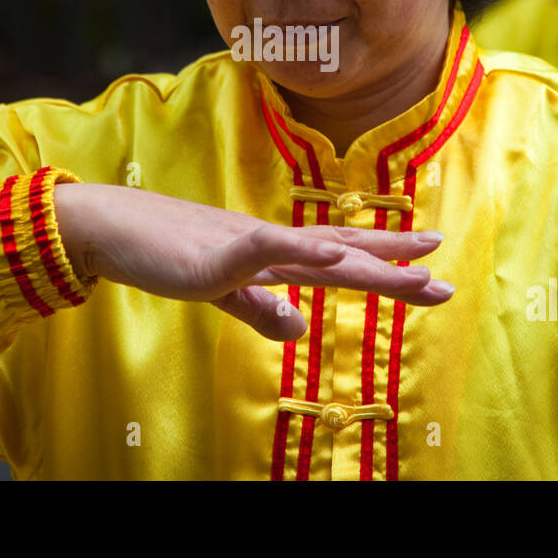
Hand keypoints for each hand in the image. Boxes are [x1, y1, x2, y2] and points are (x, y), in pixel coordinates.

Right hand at [54, 183, 452, 340]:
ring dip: (371, 258)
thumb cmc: (163, 253)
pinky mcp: (220, 252)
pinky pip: (269, 250)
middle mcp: (271, 244)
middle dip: (395, 266)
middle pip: (343, 255)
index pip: (338, 259)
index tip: (428, 270)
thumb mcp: (220, 291)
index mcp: (272, 255)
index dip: (384, 262)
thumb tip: (299, 328)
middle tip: (445, 278)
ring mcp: (248, 244)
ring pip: (320, 251)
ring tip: (419, 266)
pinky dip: (305, 249)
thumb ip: (259, 308)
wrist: (112, 228)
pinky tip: (338, 254)